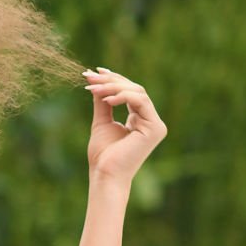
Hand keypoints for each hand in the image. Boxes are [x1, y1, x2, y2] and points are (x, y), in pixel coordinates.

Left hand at [83, 67, 167, 182]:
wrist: (105, 174)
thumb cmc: (102, 155)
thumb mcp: (101, 122)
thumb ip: (102, 102)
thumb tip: (97, 80)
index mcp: (141, 120)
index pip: (130, 92)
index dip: (113, 80)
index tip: (94, 72)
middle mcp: (151, 121)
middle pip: (135, 89)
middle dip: (110, 81)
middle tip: (90, 76)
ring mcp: (156, 124)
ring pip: (138, 92)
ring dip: (113, 87)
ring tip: (93, 88)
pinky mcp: (155, 128)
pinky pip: (140, 101)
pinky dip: (122, 96)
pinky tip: (106, 100)